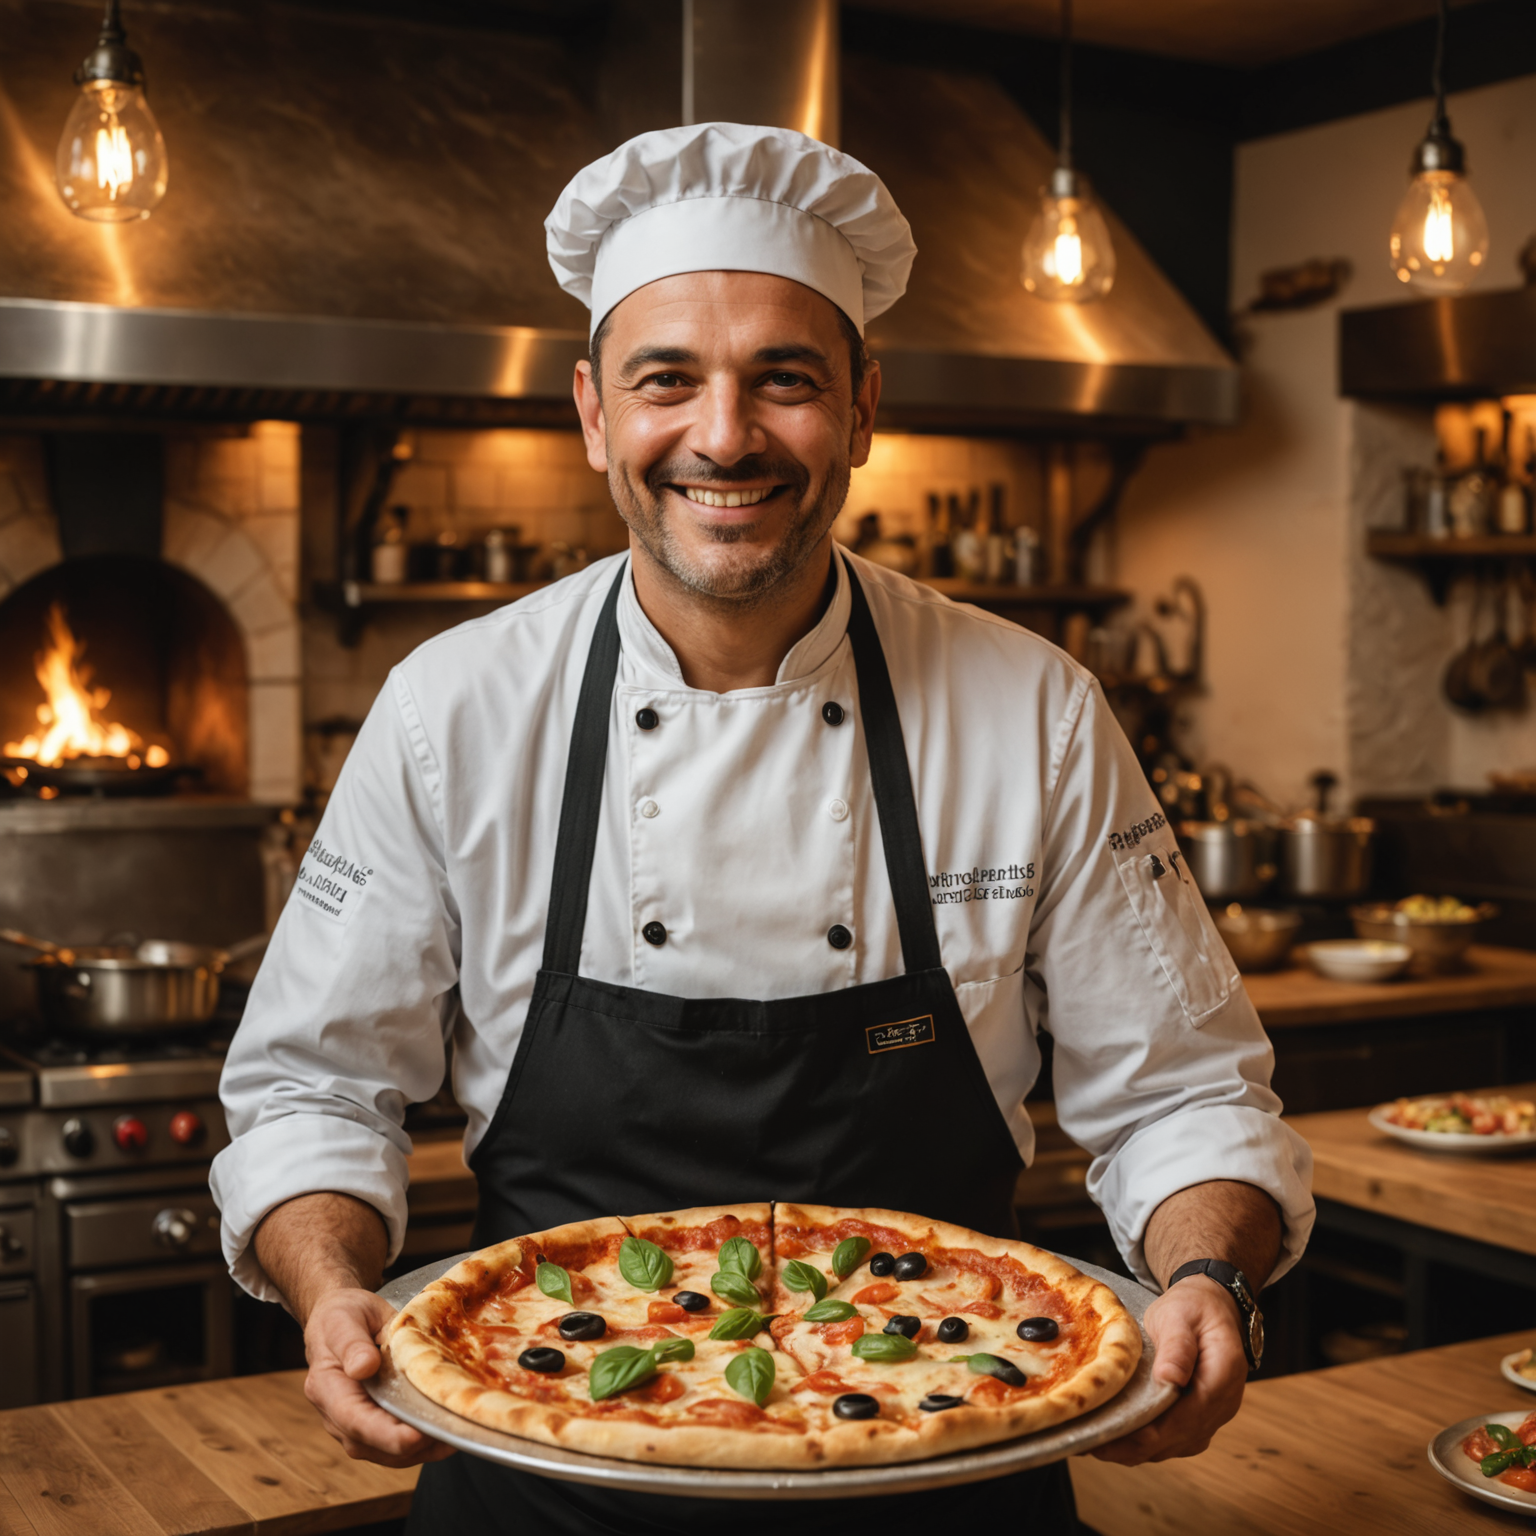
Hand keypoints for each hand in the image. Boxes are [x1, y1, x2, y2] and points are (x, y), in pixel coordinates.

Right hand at [302, 1286, 455, 1467]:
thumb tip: (363, 1367)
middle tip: (448, 1433)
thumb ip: (351, 1343)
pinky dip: (420, 1444)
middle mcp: (336, 1415)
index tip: (415, 1436)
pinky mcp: (372, 1423)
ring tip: (454, 1435)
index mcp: (326, 1388)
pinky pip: (393, 1444)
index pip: (354, 1420)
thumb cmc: (342, 1317)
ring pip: (385, 1452)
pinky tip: (447, 1431)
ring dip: (420, 1450)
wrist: (339, 1319)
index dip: (385, 1434)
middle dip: (410, 1446)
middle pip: (371, 1444)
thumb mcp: (344, 1319)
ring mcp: (353, 1424)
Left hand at [1089, 1275, 1247, 1464]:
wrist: (1209, 1305)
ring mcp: (1212, 1415)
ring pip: (1174, 1445)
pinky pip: (1173, 1439)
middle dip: (1135, 1446)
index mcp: (1222, 1377)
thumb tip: (1171, 1379)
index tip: (1117, 1433)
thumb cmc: (1193, 1306)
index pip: (1188, 1417)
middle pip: (1178, 1438)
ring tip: (1097, 1445)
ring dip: (1137, 1450)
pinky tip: (1118, 1439)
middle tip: (1091, 1444)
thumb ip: (1178, 1346)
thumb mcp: (1182, 1314)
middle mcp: (1222, 1405)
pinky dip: (1146, 1444)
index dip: (1152, 1431)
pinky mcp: (1198, 1417)